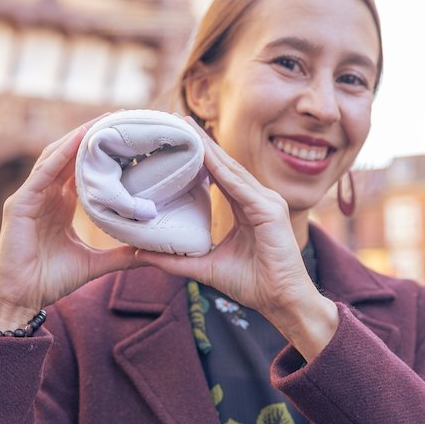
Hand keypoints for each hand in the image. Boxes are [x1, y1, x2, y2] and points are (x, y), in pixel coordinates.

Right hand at [0, 121, 142, 328]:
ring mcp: (31, 196)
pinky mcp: (20, 203)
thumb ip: (123, 255)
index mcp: (61, 204)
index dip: (103, 153)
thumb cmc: (52, 280)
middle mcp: (46, 194)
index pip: (83, 169)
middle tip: (121, 117)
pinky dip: (61, 155)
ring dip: (79, 137)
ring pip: (56, 157)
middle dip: (93, 136)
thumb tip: (153, 253)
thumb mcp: (96, 264)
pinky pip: (42, 173)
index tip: (129, 138)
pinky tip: (78, 140)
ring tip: (104, 121)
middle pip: (70, 155)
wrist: (21, 299)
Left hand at [136, 121, 338, 358]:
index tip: (178, 139)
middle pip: (226, 166)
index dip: (201, 157)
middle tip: (178, 120)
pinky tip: (205, 156)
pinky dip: (222, 171)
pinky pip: (241, 187)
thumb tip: (140, 253)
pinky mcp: (271, 212)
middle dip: (203, 144)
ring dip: (210, 149)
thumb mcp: (205, 268)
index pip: (220, 176)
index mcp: (248, 208)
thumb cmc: (254, 285)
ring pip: (232, 171)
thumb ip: (175, 260)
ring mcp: (268, 203)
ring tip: (188, 129)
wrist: (283, 303)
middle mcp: (260, 200)